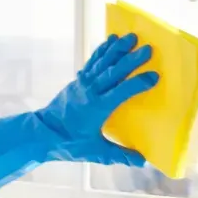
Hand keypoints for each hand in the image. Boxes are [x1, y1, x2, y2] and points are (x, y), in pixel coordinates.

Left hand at [0, 34, 159, 195]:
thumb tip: (143, 161)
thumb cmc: (68, 143)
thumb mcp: (95, 152)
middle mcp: (90, 92)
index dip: (138, 84)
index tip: (155, 76)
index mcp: (97, 108)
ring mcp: (82, 83)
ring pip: (102, 62)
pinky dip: (102, 50)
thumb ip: (120, 155)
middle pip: (113, 72)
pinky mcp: (78, 81)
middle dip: (131, 59)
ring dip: (117, 49)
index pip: (121, 92)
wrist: (42, 134)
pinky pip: (92, 62)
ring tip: (132, 36)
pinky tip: (111, 40)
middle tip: (148, 48)